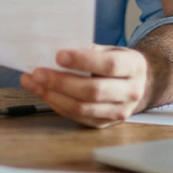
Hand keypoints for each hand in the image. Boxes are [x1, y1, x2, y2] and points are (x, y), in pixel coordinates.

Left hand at [20, 45, 151, 127]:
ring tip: (33, 82)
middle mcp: (130, 93)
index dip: (83, 61)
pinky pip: (76, 116)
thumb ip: (89, 50)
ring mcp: (118, 112)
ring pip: (82, 107)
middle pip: (93, 91)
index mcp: (133, 68)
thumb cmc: (119, 63)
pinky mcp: (104, 123)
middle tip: (37, 72)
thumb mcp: (112, 50)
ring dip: (52, 95)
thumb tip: (56, 49)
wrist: (140, 84)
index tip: (59, 55)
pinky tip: (43, 92)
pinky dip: (56, 104)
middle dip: (60, 82)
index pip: (109, 65)